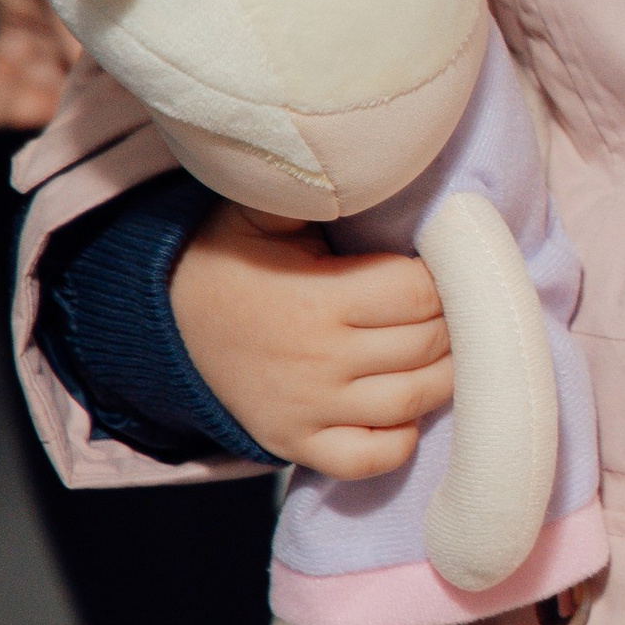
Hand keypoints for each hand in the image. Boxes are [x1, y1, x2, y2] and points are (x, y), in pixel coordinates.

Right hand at [168, 204, 453, 475]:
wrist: (166, 321)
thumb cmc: (230, 259)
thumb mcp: (260, 211)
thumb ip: (315, 191)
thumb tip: (368, 165)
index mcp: (317, 297)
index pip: (420, 294)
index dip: (448, 280)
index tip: (446, 268)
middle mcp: (317, 359)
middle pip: (427, 345)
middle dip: (455, 324)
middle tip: (457, 307)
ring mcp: (308, 409)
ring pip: (412, 400)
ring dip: (446, 376)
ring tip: (447, 349)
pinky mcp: (296, 444)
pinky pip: (370, 459)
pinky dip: (400, 440)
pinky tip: (406, 408)